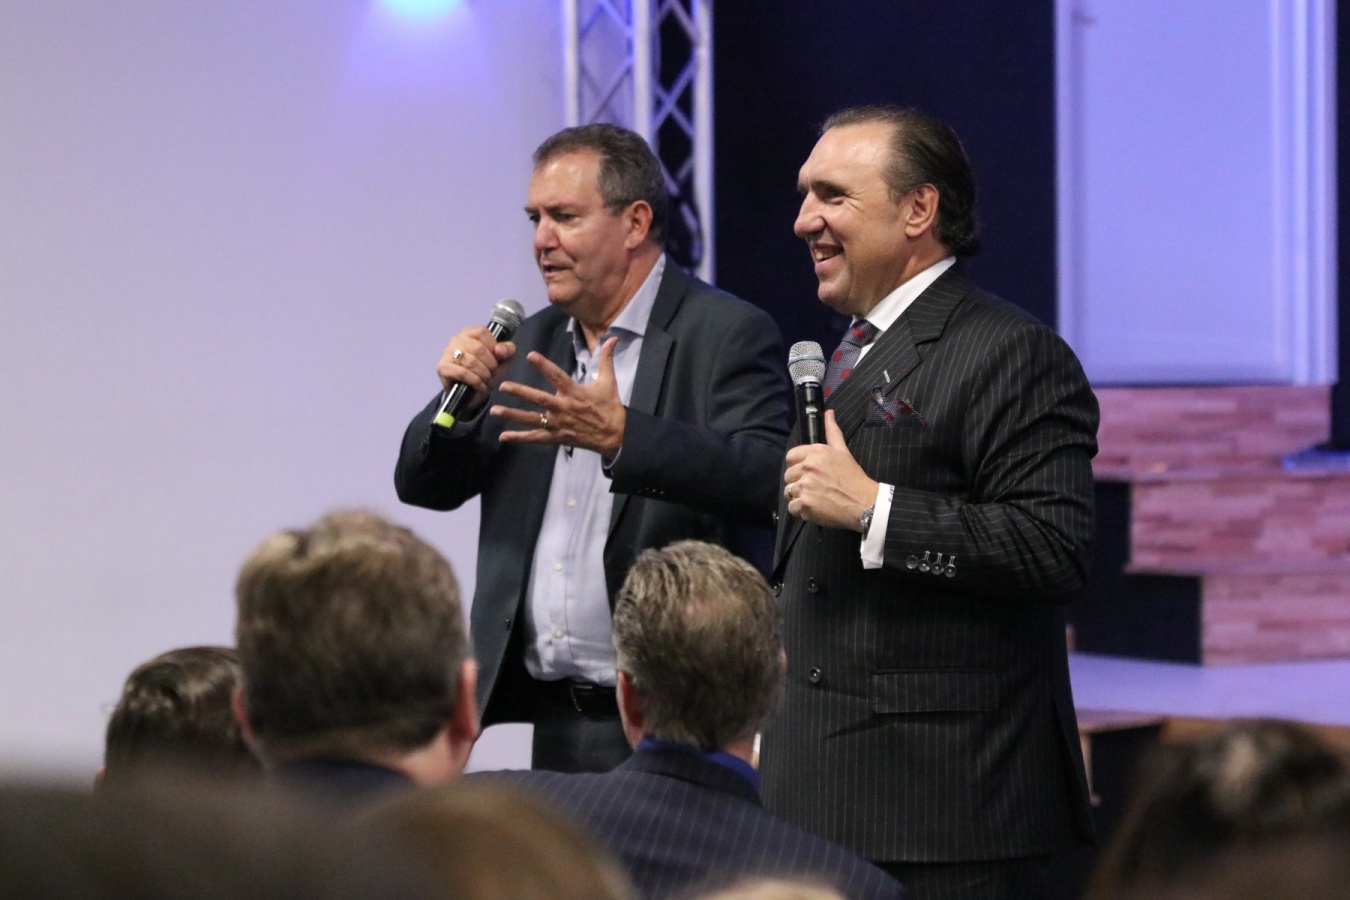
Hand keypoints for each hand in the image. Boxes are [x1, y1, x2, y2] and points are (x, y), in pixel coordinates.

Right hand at [436, 326, 516, 416]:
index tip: (496, 359)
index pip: (482, 332)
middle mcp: (456, 339)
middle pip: (478, 348)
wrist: (473, 393)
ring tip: (486, 380)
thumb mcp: (503, 360)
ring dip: (483, 374)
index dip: (493, 347)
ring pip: (470, 361)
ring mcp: (447, 353)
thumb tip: (500, 350)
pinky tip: (480, 386)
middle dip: (490, 364)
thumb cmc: (487, 371)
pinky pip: (462, 373)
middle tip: (492, 373)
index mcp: (470, 333)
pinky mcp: (442, 367)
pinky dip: (475, 381)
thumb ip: (507, 350)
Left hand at [492, 337, 625, 458]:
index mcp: (574, 392)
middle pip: (539, 399)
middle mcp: (563, 408)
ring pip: (532, 419)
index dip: (544, 365)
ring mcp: (558, 424)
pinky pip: (536, 438)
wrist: (614, 435)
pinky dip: (520, 438)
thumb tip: (613, 338)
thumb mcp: (609, 381)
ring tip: (494, 411)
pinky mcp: (557, 437)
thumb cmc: (609, 406)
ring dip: (513, 415)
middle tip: (502, 386)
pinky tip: (503, 436)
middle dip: (520, 392)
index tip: (530, 355)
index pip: (557, 376)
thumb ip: (606, 359)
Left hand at [783, 410, 877, 530]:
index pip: (790, 457)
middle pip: (788, 476)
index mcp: (815, 452)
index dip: (797, 466)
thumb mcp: (843, 451)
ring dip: (799, 497)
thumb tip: (828, 412)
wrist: (864, 503)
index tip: (808, 473)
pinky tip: (814, 509)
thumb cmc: (854, 478)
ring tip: (816, 499)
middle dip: (798, 483)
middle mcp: (808, 467)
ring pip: (789, 492)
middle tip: (815, 488)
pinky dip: (801, 511)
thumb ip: (832, 432)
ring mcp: (805, 486)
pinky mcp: (805, 504)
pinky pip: (792, 508)